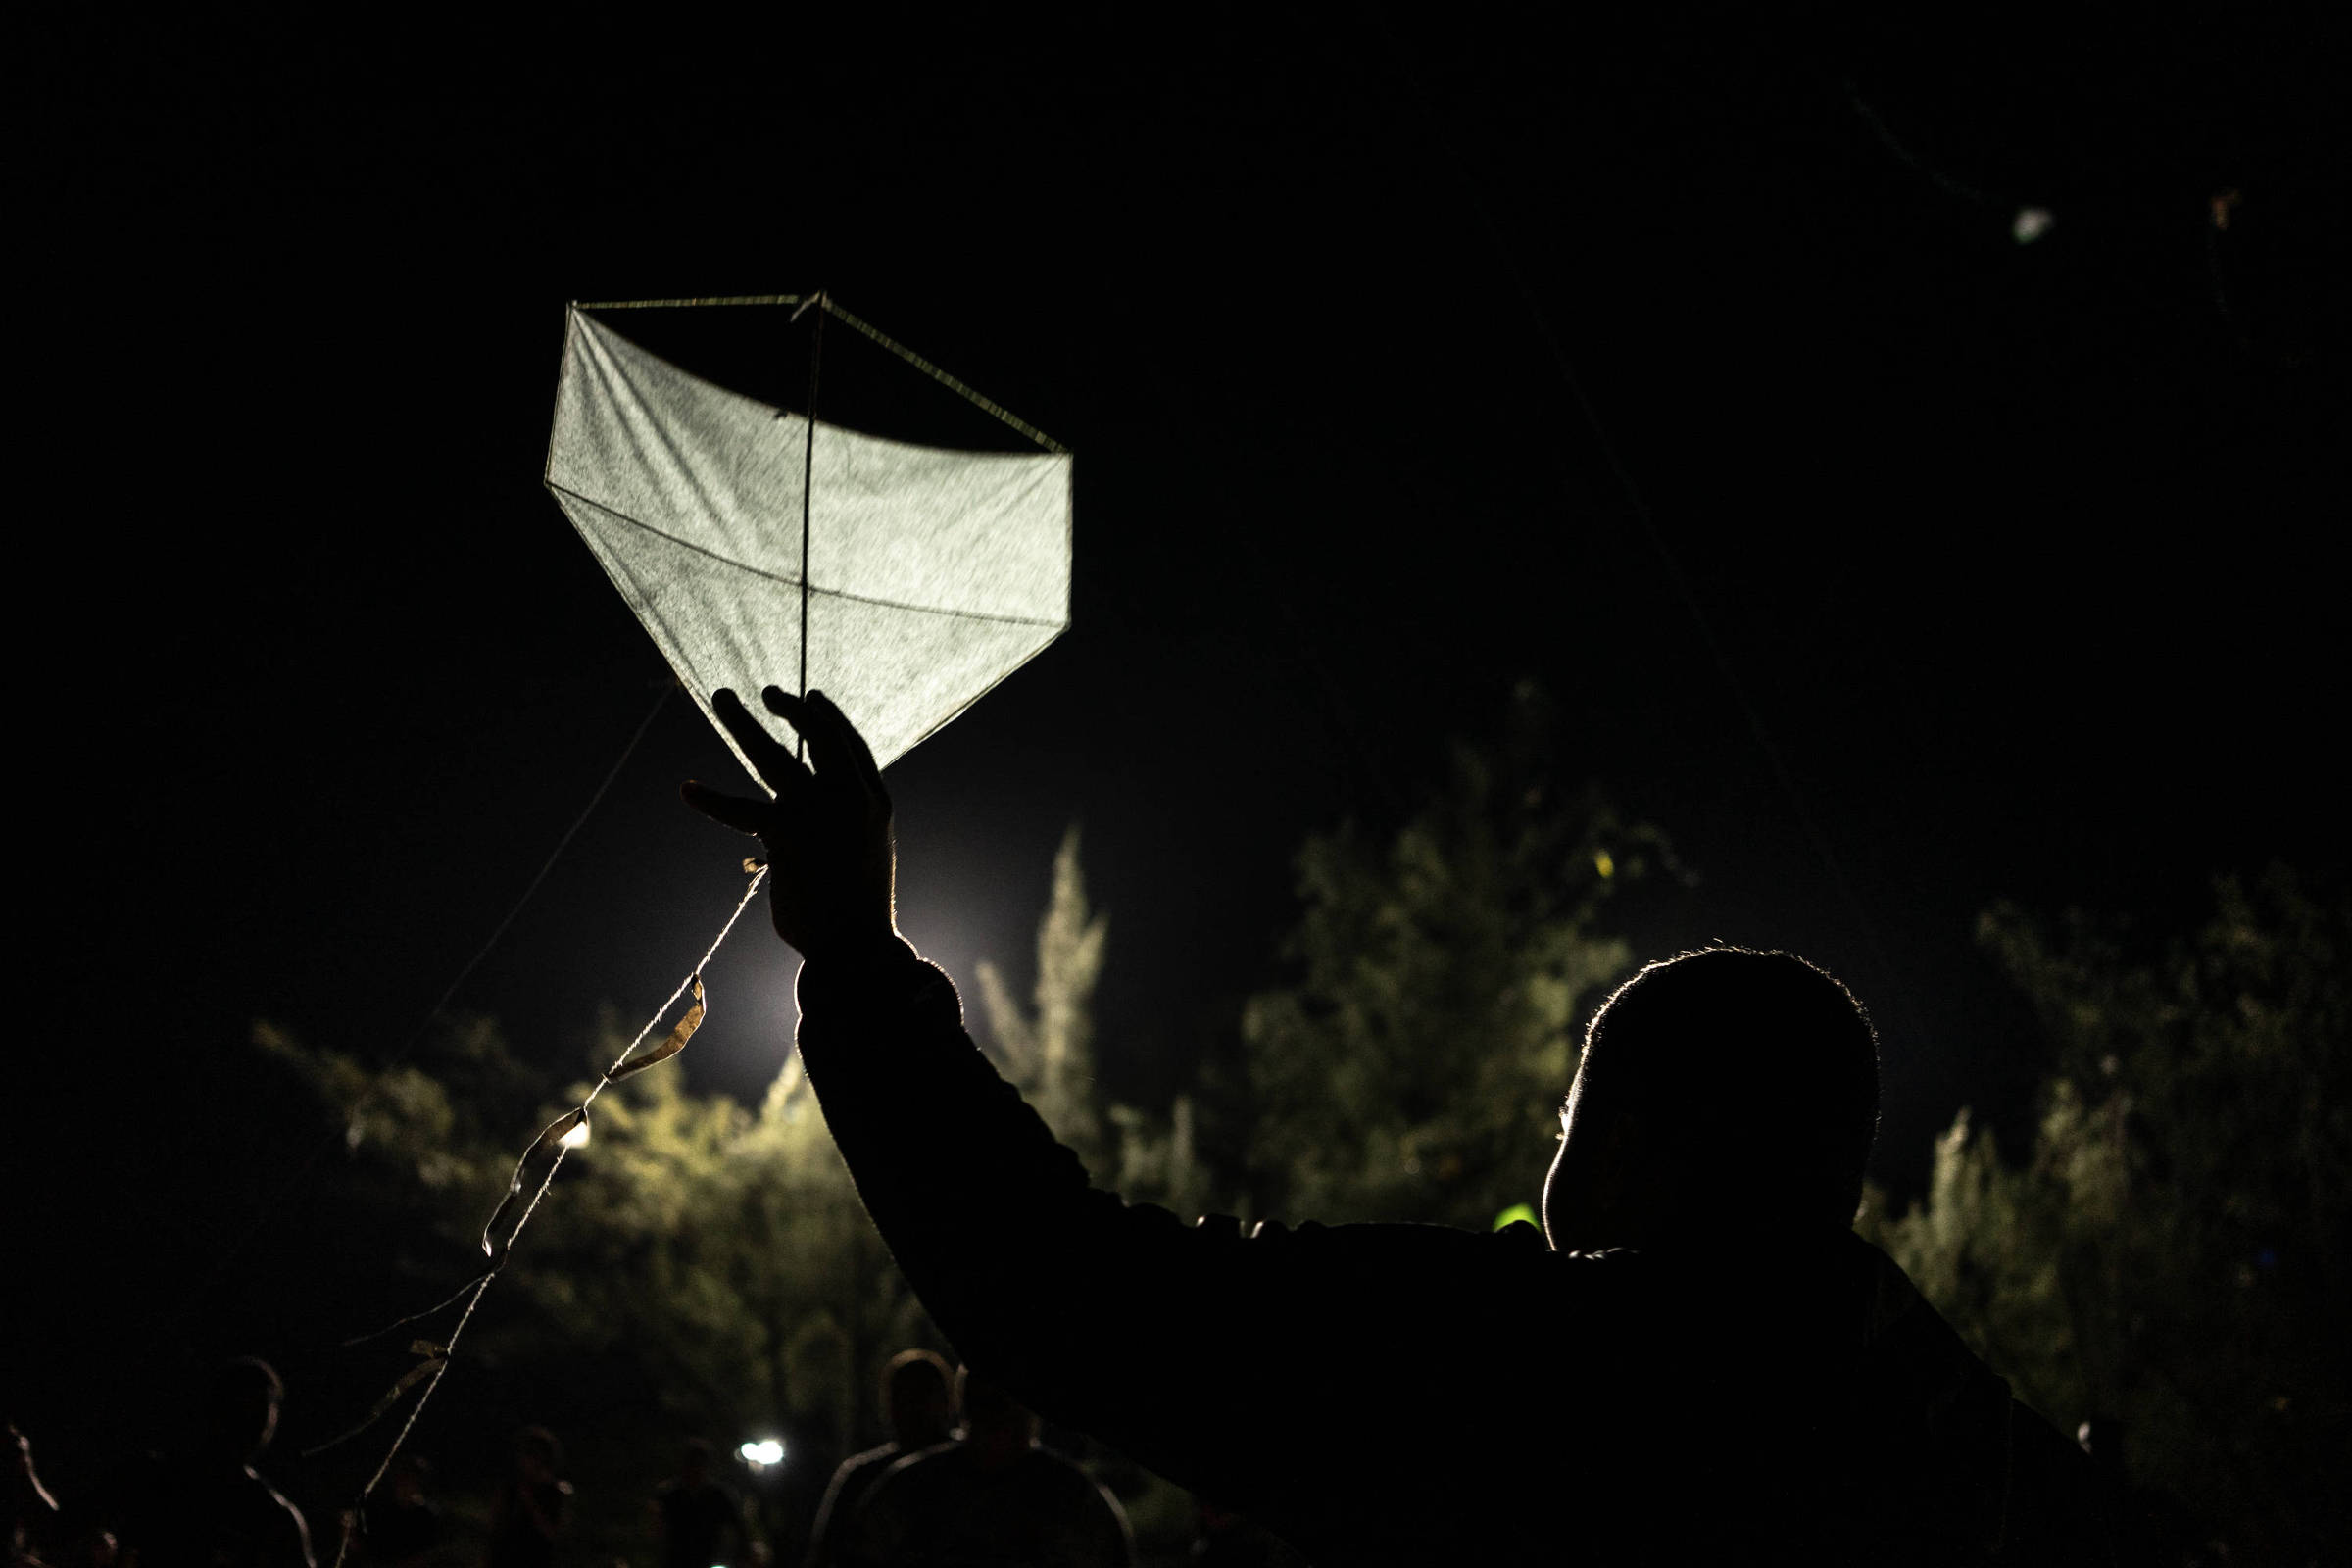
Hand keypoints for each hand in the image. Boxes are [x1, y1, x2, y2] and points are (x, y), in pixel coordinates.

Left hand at [681, 687, 896, 962]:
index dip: (829, 717)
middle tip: (767, 691)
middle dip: (791, 708)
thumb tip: (801, 823)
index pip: (851, 745)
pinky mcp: (784, 834)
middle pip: (817, 737)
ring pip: (774, 756)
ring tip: (723, 698)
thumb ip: (841, 826)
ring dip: (743, 724)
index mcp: (875, 802)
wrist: (856, 946)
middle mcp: (849, 799)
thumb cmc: (858, 909)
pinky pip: (740, 811)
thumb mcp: (865, 854)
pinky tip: (688, 789)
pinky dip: (711, 800)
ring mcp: (817, 813)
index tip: (811, 696)